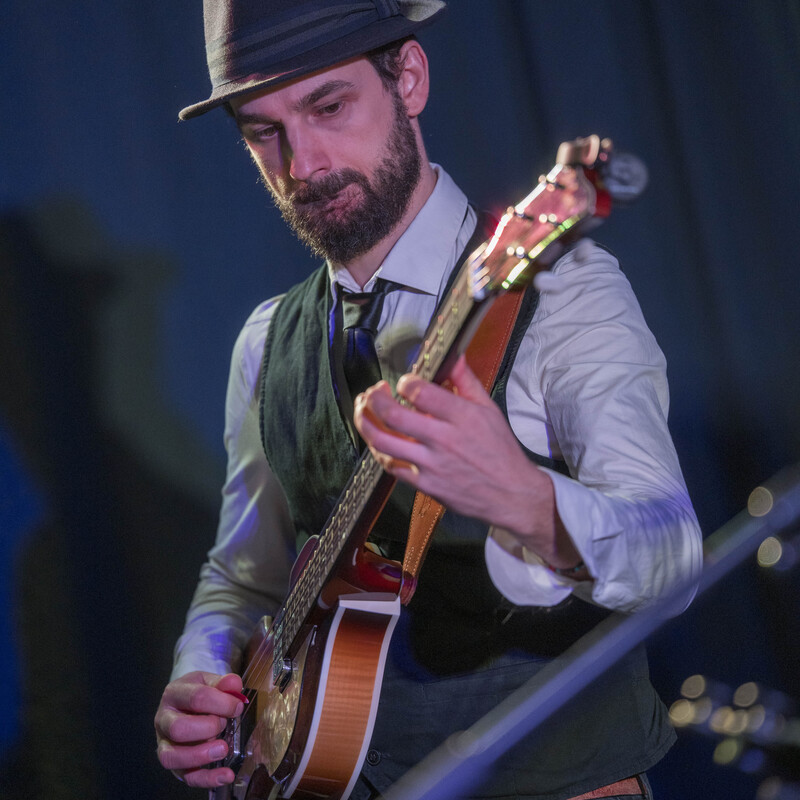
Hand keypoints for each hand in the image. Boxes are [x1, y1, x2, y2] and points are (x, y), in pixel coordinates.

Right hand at [155, 671, 243, 788]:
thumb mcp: (209, 681)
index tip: (237, 707)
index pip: (196, 698)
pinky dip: (207, 779)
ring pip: (172, 756)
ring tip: (223, 749)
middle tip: (224, 724)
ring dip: (201, 755)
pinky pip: (187, 776)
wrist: (184, 702)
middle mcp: (164, 720)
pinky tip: (226, 775)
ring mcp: (165, 744)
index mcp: (174, 694)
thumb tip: (234, 684)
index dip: (221, 703)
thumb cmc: (198, 692)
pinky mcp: (176, 764)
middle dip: (207, 728)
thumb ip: (222, 682)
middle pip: (178, 728)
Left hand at [353, 355, 572, 562]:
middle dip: (373, 398)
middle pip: (392, 415)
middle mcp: (443, 440)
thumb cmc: (500, 450)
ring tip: (364, 411)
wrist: (512, 494)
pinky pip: (391, 466)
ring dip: (366, 423)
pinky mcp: (425, 485)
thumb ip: (466, 381)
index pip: (418, 391)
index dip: (404, 382)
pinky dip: (380, 451)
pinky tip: (379, 440)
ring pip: (383, 442)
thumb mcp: (489, 409)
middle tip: (373, 392)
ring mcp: (431, 464)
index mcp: (461, 416)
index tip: (403, 383)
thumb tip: (453, 355)